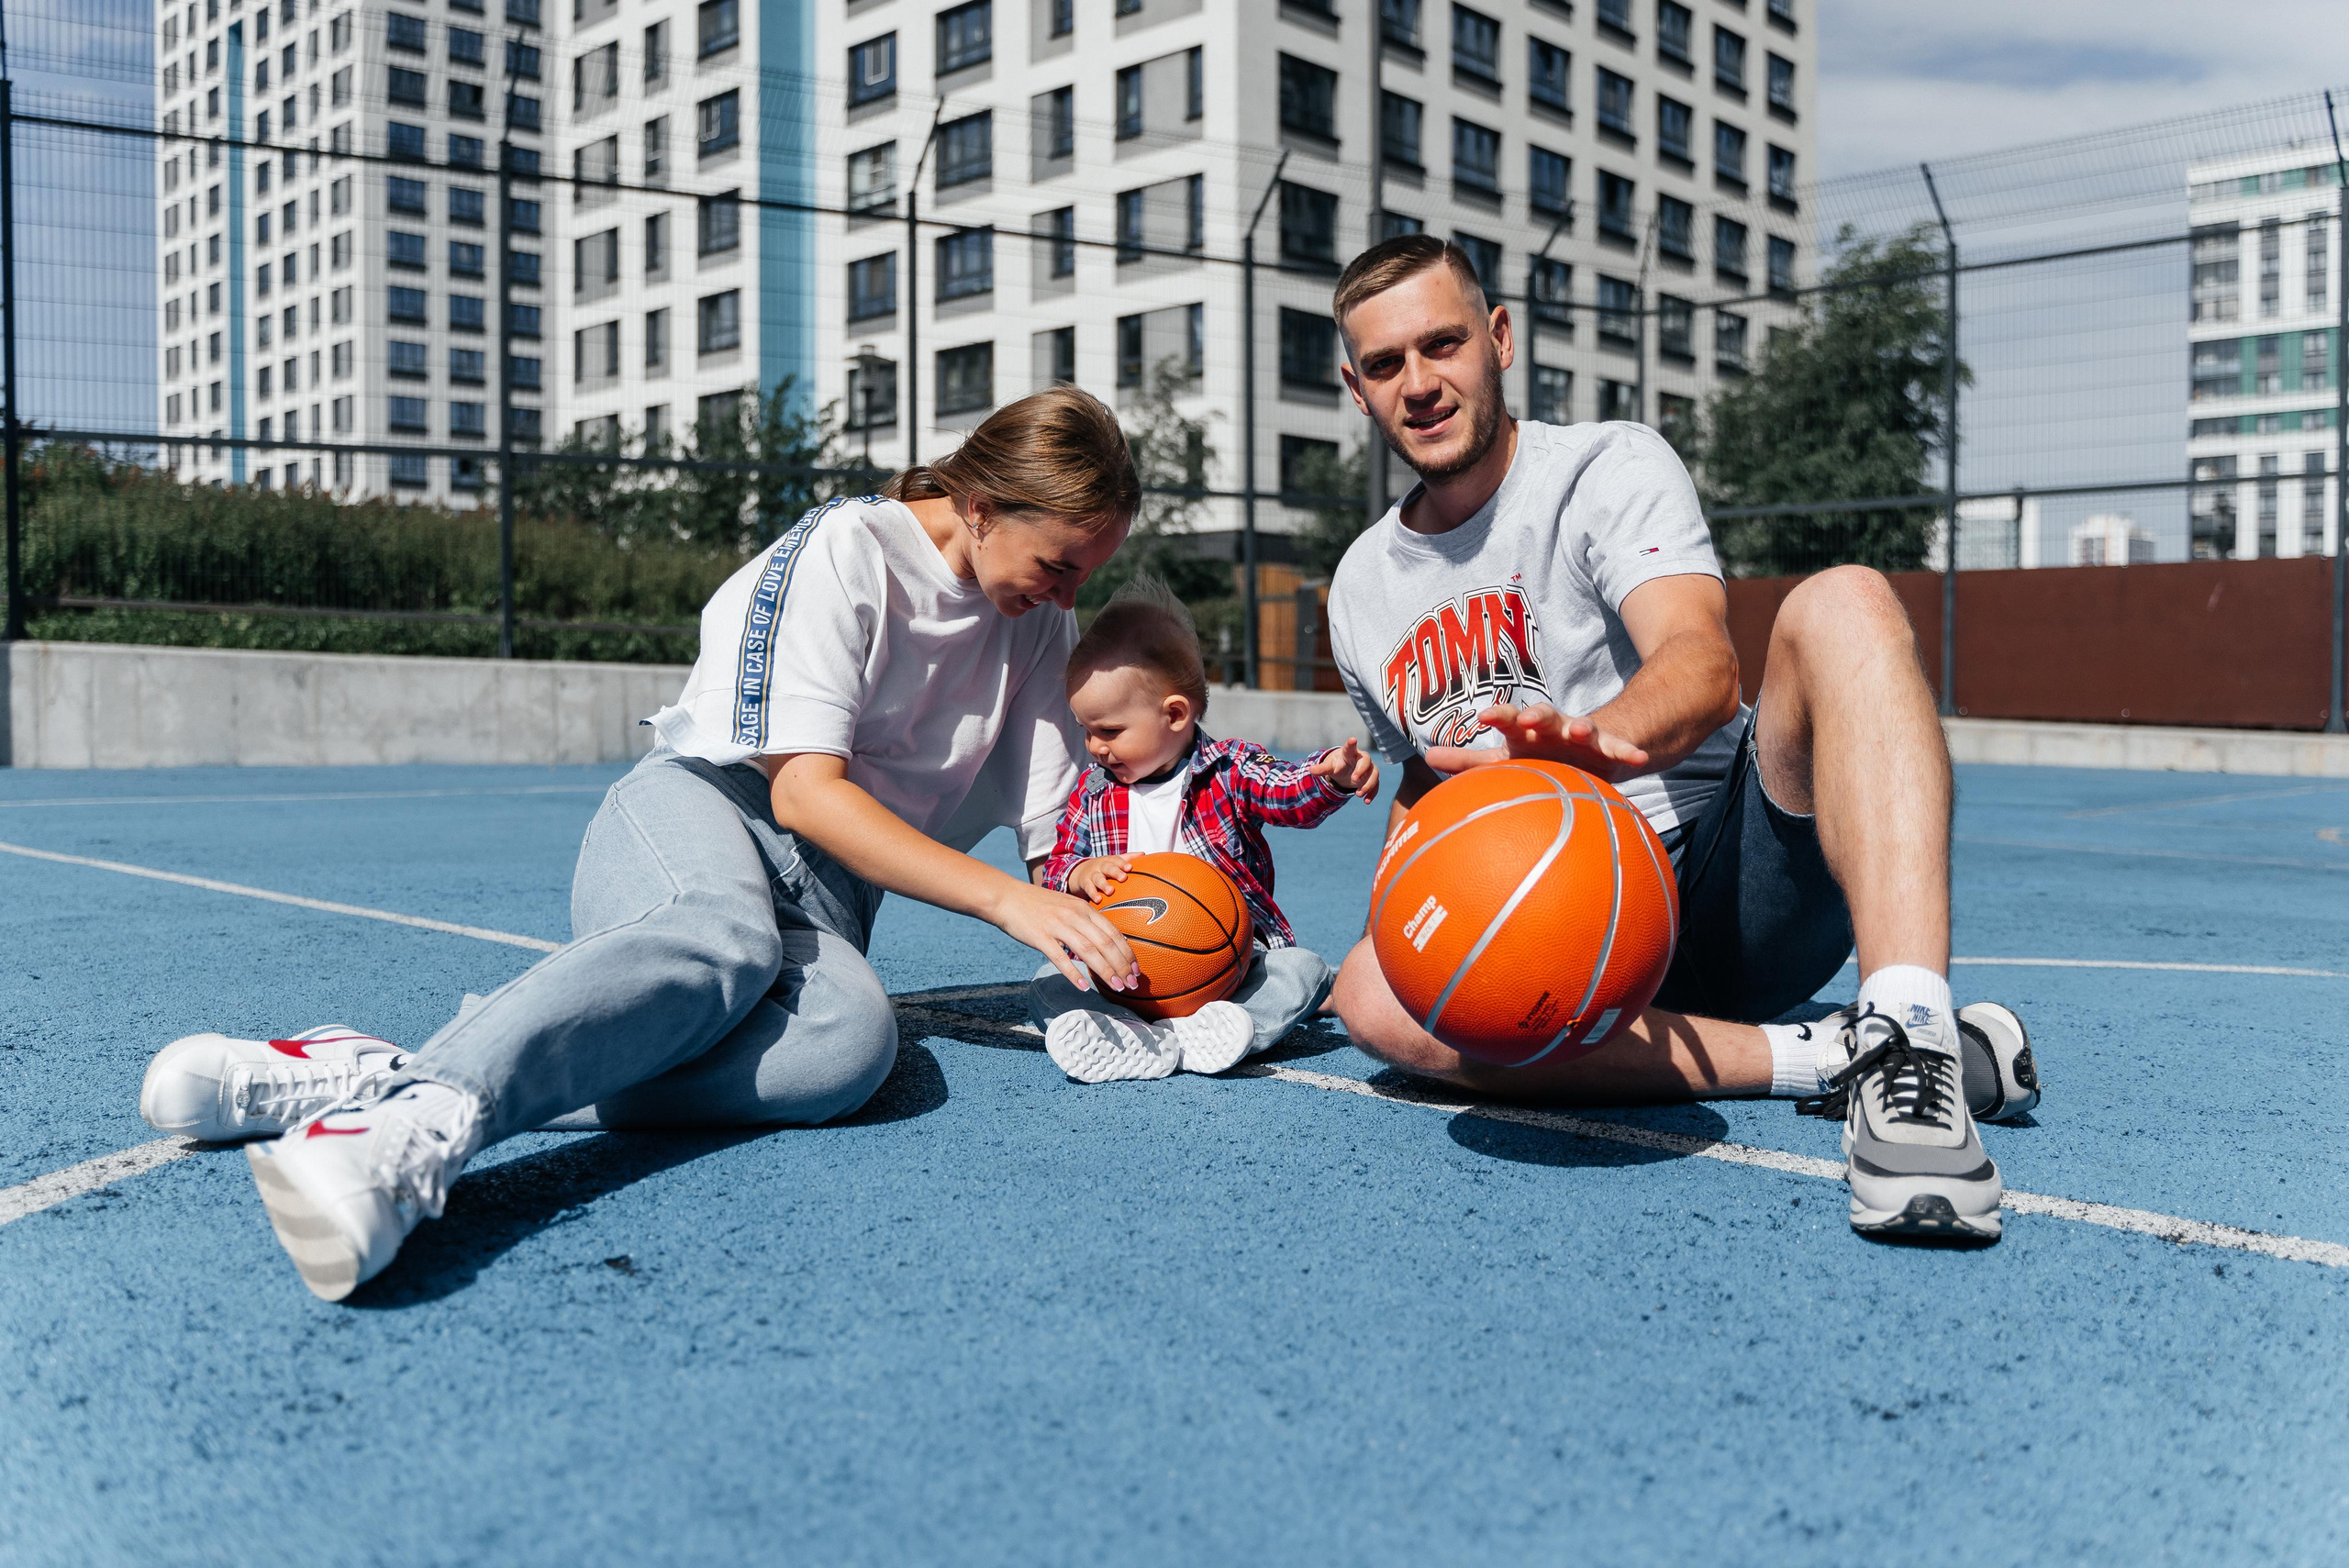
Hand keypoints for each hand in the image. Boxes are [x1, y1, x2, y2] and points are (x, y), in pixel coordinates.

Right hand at [988, 878, 1140, 993]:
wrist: (1008, 897)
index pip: (1113, 932)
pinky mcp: (1041, 937)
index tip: (1137, 970)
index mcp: (1084, 909)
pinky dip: (1073, 974)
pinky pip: (1060, 958)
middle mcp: (1075, 916)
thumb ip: (1086, 921)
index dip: (1128, 953)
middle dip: (1122, 966)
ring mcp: (1058, 925)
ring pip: (1088, 951)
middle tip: (1132, 984)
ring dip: (1105, 971)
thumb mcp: (1068, 905)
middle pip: (1105, 943)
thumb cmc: (1039, 905)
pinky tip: (1083, 987)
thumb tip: (1105, 943)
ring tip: (1116, 987)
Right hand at [1066, 854, 1134, 900]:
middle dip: (1115, 872)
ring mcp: (1092, 875)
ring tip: (1110, 891)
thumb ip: (1127, 858)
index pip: (1116, 860)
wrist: (1080, 871)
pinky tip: (1098, 900)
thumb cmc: (1103, 867)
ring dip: (1104, 885)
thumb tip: (1143, 854)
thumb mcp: (1113, 861)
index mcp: (1109, 860)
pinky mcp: (1085, 883)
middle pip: (1108, 868)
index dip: (1123, 863)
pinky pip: (1089, 889)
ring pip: (1098, 879)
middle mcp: (1100, 866)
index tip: (1130, 867)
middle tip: (1123, 878)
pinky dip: (1093, 894)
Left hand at [1310, 737, 1380, 801]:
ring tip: (1358, 794)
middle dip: (1361, 770)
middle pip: (1365, 761)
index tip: (1353, 739)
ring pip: (1374, 773)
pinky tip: (1366, 801)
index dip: (1351, 744)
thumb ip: (1321, 769)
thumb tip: (1311, 770)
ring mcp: (1369, 768)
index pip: (1350, 747)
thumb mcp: (1329, 767)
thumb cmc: (1337, 765)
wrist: (1346, 770)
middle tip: (1354, 780)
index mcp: (1349, 753)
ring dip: (1368, 784)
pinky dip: (1372, 793)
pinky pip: (1376, 784)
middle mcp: (1361, 758)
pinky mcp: (1372, 778)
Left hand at [1423, 703, 1651, 781]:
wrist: (1585, 750)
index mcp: (1525, 731)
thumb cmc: (1536, 757)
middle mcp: (1552, 728)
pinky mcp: (1607, 748)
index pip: (1508, 719)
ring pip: (1582, 727)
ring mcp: (1581, 736)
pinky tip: (1639, 759)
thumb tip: (1424, 757)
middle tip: (1528, 719)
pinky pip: (1619, 749)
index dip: (1498, 715)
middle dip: (1537, 715)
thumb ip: (1467, 761)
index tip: (1483, 717)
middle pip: (1544, 716)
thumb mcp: (1504, 758)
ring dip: (1582, 726)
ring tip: (1581, 729)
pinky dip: (1627, 752)